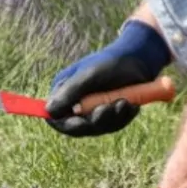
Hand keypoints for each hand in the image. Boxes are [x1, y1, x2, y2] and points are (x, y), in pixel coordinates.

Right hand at [44, 19, 172, 136]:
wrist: (138, 59)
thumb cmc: (110, 62)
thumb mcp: (89, 75)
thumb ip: (70, 92)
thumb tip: (48, 111)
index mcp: (63, 91)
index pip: (56, 117)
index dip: (66, 124)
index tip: (81, 122)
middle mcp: (75, 103)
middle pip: (77, 127)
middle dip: (94, 121)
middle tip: (108, 108)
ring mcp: (92, 110)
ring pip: (97, 128)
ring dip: (111, 118)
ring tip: (124, 102)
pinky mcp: (108, 114)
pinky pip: (112, 126)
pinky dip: (122, 118)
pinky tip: (130, 104)